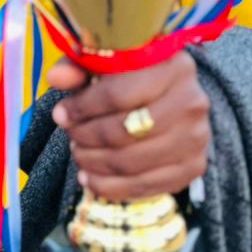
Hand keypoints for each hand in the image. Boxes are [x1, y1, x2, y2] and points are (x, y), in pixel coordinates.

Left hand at [49, 50, 209, 200]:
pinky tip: (91, 179)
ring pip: (133, 161)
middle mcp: (192, 101)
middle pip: (125, 131)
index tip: (61, 113)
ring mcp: (197, 137)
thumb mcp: (105, 63)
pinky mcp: (195, 167)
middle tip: (70, 136)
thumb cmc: (131, 76)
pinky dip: (112, 187)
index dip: (83, 107)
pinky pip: (147, 186)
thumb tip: (55, 79)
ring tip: (78, 154)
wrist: (171, 97)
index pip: (119, 94)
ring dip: (95, 162)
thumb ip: (79, 67)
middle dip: (87, 136)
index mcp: (172, 65)